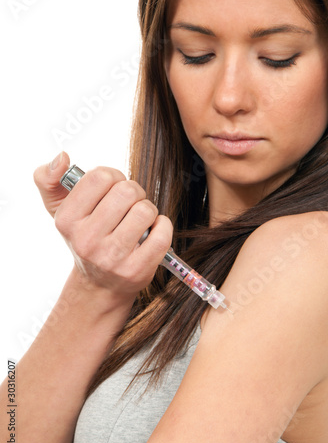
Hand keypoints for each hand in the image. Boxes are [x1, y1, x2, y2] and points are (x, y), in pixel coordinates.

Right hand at [34, 152, 172, 306]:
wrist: (99, 284)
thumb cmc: (85, 238)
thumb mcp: (59, 209)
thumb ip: (49, 178)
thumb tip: (62, 158)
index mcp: (67, 220)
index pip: (100, 176)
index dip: (114, 176)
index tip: (112, 190)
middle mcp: (86, 240)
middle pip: (127, 190)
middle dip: (135, 192)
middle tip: (130, 205)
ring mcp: (112, 258)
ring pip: (145, 210)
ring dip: (148, 210)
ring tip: (139, 220)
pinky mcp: (136, 270)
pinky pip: (161, 233)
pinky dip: (162, 226)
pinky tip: (152, 232)